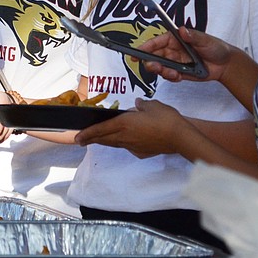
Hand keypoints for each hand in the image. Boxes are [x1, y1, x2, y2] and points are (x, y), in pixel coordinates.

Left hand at [74, 98, 189, 157]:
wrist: (180, 137)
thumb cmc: (165, 118)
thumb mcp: (152, 105)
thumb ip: (141, 104)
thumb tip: (137, 104)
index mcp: (124, 123)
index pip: (100, 129)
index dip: (87, 133)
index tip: (77, 138)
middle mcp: (125, 137)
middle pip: (104, 139)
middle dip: (91, 139)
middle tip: (81, 140)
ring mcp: (133, 146)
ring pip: (115, 143)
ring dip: (105, 141)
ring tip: (99, 139)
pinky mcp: (141, 152)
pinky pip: (128, 146)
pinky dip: (122, 143)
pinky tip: (126, 139)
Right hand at [139, 27, 233, 82]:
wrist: (225, 64)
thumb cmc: (216, 48)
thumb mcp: (206, 40)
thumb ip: (193, 36)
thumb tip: (183, 30)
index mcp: (175, 39)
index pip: (156, 42)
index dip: (145, 46)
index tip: (137, 52)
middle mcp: (172, 50)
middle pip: (154, 56)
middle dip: (151, 62)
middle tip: (153, 66)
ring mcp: (175, 61)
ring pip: (160, 67)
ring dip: (162, 71)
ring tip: (171, 73)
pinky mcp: (179, 72)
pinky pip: (169, 76)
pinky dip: (171, 77)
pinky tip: (178, 76)